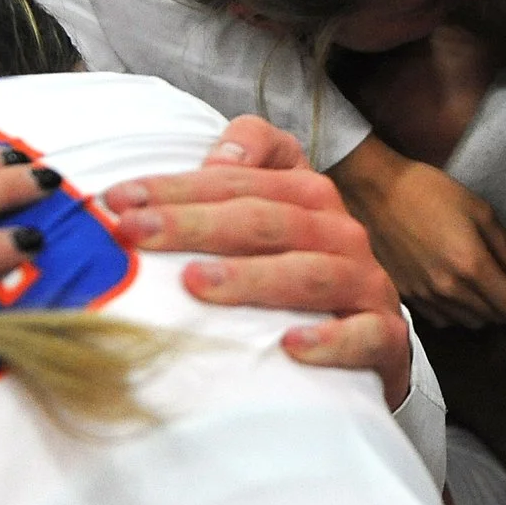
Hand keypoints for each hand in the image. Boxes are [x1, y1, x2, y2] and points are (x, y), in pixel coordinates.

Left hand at [101, 115, 411, 409]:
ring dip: (252, 278)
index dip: (178, 187)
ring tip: (195, 284)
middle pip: (268, 220)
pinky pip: (366, 335)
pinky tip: (290, 345)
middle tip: (136, 234)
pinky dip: (332, 340)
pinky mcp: (386, 337)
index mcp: (309, 194)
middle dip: (196, 224)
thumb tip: (218, 159)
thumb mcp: (272, 205)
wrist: (370, 334)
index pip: (239, 182)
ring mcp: (366, 284)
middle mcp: (340, 232)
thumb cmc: (298, 265)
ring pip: (311, 273)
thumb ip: (246, 164)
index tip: (119, 201)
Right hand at [333, 139, 505, 328]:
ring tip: (495, 291)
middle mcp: (449, 291)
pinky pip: (444, 320)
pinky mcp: (407, 298)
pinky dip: (461, 313)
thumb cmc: (429, 192)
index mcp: (470, 267)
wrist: (374, 193)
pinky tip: (463, 293)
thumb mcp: (479, 210)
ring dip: (489, 312)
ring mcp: (425, 298)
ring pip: (470, 323)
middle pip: (494, 318)